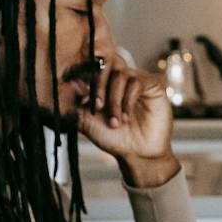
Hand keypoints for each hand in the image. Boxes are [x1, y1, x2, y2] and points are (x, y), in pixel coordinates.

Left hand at [76, 61, 176, 184]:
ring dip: (115, 99)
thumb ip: (75, 104)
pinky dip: (128, 100)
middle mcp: (122, 79)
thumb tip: (67, 86)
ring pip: (121, 75)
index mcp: (106, 83)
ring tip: (116, 121)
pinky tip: (127, 117)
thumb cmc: (114, 138)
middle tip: (98, 108)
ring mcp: (138, 80)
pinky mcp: (154, 85)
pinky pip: (137, 82)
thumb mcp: (86, 121)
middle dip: (99, 88)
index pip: (94, 68)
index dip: (87, 79)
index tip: (85, 99)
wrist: (137, 154)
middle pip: (107, 67)